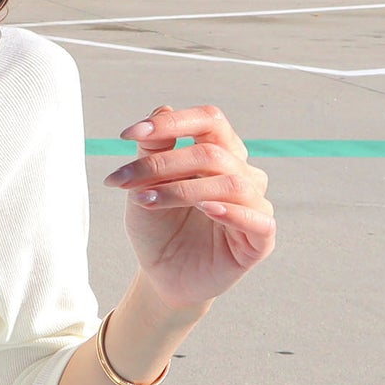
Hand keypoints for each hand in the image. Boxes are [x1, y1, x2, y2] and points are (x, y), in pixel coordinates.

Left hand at [101, 104, 276, 310]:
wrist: (162, 275)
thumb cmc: (158, 227)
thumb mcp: (144, 186)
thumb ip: (153, 150)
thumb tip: (163, 109)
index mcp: (219, 153)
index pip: (209, 121)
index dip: (172, 123)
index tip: (129, 134)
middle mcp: (242, 174)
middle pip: (213, 152)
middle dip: (161, 165)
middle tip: (123, 181)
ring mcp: (254, 205)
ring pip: (230, 183)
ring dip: (182, 189)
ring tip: (145, 201)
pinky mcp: (261, 239)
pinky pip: (258, 219)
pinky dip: (232, 211)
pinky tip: (206, 209)